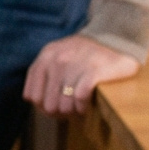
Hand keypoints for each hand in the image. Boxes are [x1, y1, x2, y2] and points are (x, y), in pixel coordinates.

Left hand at [24, 33, 138, 116]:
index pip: (32, 95)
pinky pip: (80, 97)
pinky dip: (82, 107)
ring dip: (72, 112)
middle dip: (59, 112)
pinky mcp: (94, 70)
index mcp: (46, 56)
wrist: (117, 37)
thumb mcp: (59, 55)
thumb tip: (37, 103)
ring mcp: (75, 64)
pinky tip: (86, 106)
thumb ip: (44, 72)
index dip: (42, 108)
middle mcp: (57, 60)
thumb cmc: (86, 53)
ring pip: (64, 105)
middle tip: (70, 112)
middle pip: (48, 104)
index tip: (54, 110)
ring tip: (79, 109)